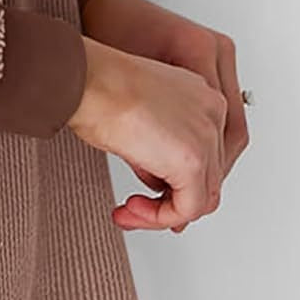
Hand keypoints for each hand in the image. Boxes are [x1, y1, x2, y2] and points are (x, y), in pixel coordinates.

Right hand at [67, 36, 230, 232]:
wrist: (88, 80)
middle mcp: (211, 112)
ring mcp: (207, 136)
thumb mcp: (137, 117)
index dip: (178, 180)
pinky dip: (159, 218)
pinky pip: (187, 209)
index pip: (205, 152)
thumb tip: (156, 176)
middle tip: (138, 207)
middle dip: (171, 200)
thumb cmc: (97, 85)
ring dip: (163, 212)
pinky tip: (132, 209)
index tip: (153, 193)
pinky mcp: (192, 161)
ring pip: (201, 196)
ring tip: (130, 210)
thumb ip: (157, 146)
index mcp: (200, 95)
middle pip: (208, 176)